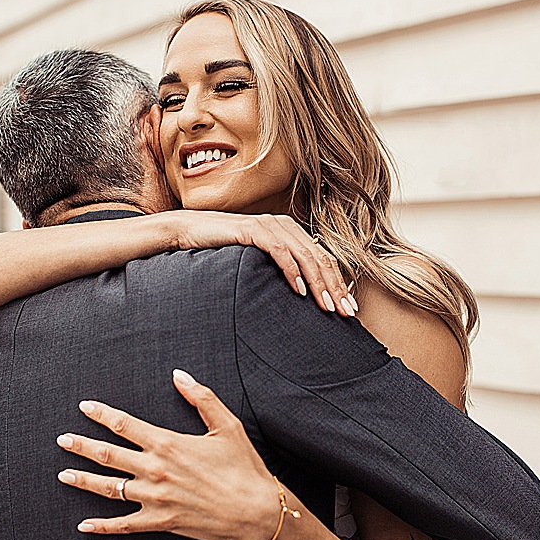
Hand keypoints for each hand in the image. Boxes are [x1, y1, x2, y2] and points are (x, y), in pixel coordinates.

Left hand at [56, 369, 281, 539]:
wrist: (254, 510)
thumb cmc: (243, 466)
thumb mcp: (226, 425)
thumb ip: (200, 397)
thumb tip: (179, 375)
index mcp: (167, 443)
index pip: (124, 425)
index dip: (101, 415)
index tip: (84, 408)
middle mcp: (155, 470)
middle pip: (108, 455)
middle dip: (82, 445)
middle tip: (62, 440)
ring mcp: (154, 498)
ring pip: (109, 488)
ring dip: (83, 480)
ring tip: (63, 475)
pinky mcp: (159, 522)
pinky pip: (123, 525)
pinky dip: (102, 526)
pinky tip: (84, 525)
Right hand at [170, 211, 356, 316]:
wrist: (190, 231)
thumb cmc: (224, 251)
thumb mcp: (259, 263)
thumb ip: (281, 270)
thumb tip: (303, 296)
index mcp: (292, 233)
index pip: (324, 260)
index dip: (339, 284)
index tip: (349, 310)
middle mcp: (286, 226)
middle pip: (321, 259)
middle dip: (336, 288)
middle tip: (345, 313)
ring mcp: (271, 226)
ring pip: (306, 256)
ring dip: (319, 283)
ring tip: (327, 306)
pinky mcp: (254, 230)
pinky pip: (280, 251)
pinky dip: (292, 271)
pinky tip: (300, 291)